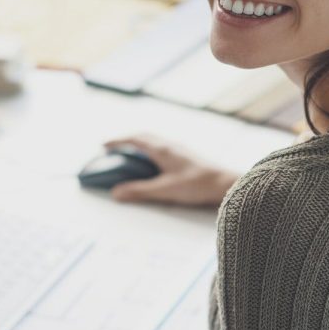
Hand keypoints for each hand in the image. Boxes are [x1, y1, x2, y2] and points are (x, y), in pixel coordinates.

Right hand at [103, 134, 238, 206]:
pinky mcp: (188, 156)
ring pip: (156, 141)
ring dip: (141, 144)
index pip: (135, 139)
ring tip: (132, 154)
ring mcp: (181, 149)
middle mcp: (171, 145)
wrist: (225, 183)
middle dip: (127, 140)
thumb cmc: (197, 184)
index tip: (103, 144)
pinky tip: (156, 163)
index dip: (117, 141)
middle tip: (115, 148)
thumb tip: (116, 193)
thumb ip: (140, 191)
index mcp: (162, 149)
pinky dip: (153, 150)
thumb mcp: (164, 190)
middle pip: (145, 136)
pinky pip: (165, 147)